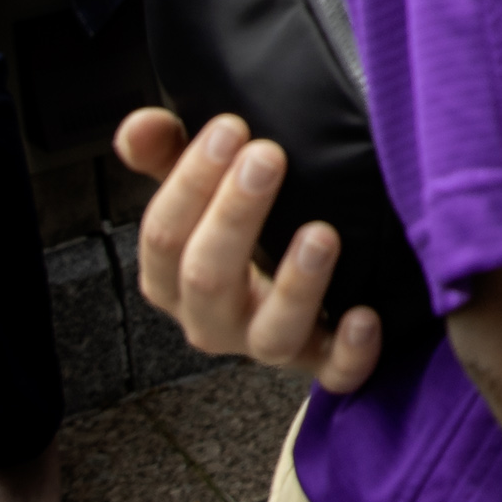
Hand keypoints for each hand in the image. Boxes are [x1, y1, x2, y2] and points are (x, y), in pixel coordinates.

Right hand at [116, 109, 386, 391]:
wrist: (294, 292)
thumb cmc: (240, 233)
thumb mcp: (203, 191)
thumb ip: (168, 154)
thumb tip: (137, 126)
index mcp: (174, 277)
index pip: (162, 237)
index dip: (189, 183)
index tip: (229, 128)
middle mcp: (213, 319)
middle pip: (208, 278)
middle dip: (236, 215)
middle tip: (268, 156)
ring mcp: (268, 344)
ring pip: (270, 333)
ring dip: (296, 286)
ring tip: (321, 234)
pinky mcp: (322, 362)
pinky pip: (334, 375)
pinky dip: (350, 352)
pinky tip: (364, 316)